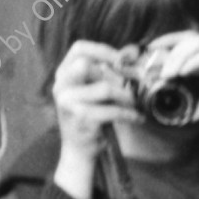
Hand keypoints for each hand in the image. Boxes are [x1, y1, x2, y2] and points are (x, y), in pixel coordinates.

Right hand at [51, 40, 140, 198]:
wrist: (79, 149)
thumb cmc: (91, 115)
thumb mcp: (92, 90)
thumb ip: (105, 73)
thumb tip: (132, 55)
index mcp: (63, 74)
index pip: (78, 49)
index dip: (102, 50)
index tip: (121, 60)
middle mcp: (61, 86)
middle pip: (88, 65)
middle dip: (115, 75)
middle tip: (130, 85)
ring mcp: (69, 103)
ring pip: (105, 88)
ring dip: (126, 96)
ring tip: (134, 105)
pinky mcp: (82, 119)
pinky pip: (114, 110)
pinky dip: (130, 114)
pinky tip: (137, 118)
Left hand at [140, 31, 198, 120]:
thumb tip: (191, 114)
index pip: (185, 42)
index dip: (166, 48)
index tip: (149, 61)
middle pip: (184, 39)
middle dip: (164, 51)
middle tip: (149, 68)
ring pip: (193, 43)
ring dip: (176, 57)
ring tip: (165, 74)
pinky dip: (192, 62)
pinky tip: (182, 73)